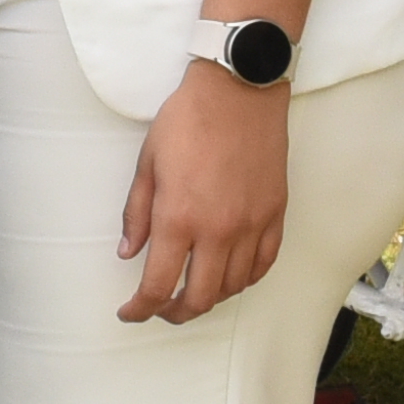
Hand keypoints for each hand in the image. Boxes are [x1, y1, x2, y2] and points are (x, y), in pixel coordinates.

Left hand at [117, 68, 292, 324]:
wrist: (238, 90)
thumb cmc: (188, 120)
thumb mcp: (147, 164)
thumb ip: (138, 214)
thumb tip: (129, 251)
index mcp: (178, 218)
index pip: (158, 286)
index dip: (141, 308)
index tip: (131, 311)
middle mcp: (218, 230)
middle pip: (200, 298)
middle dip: (175, 313)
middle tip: (161, 309)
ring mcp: (251, 224)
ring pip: (234, 287)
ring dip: (210, 297)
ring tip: (194, 291)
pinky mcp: (275, 214)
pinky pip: (263, 264)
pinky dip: (245, 279)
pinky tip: (230, 276)